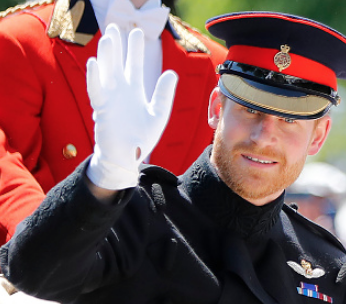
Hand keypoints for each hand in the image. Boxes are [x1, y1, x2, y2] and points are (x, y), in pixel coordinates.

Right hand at [86, 24, 177, 189]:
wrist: (128, 157)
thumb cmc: (141, 138)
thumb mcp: (158, 114)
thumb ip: (164, 94)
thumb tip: (171, 74)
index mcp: (134, 91)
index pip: (135, 65)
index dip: (135, 50)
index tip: (137, 33)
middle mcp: (120, 91)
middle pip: (118, 63)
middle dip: (118, 46)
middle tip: (116, 26)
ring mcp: (110, 98)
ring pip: (106, 72)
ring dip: (106, 56)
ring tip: (108, 38)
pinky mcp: (102, 109)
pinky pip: (96, 90)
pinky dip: (94, 77)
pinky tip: (94, 63)